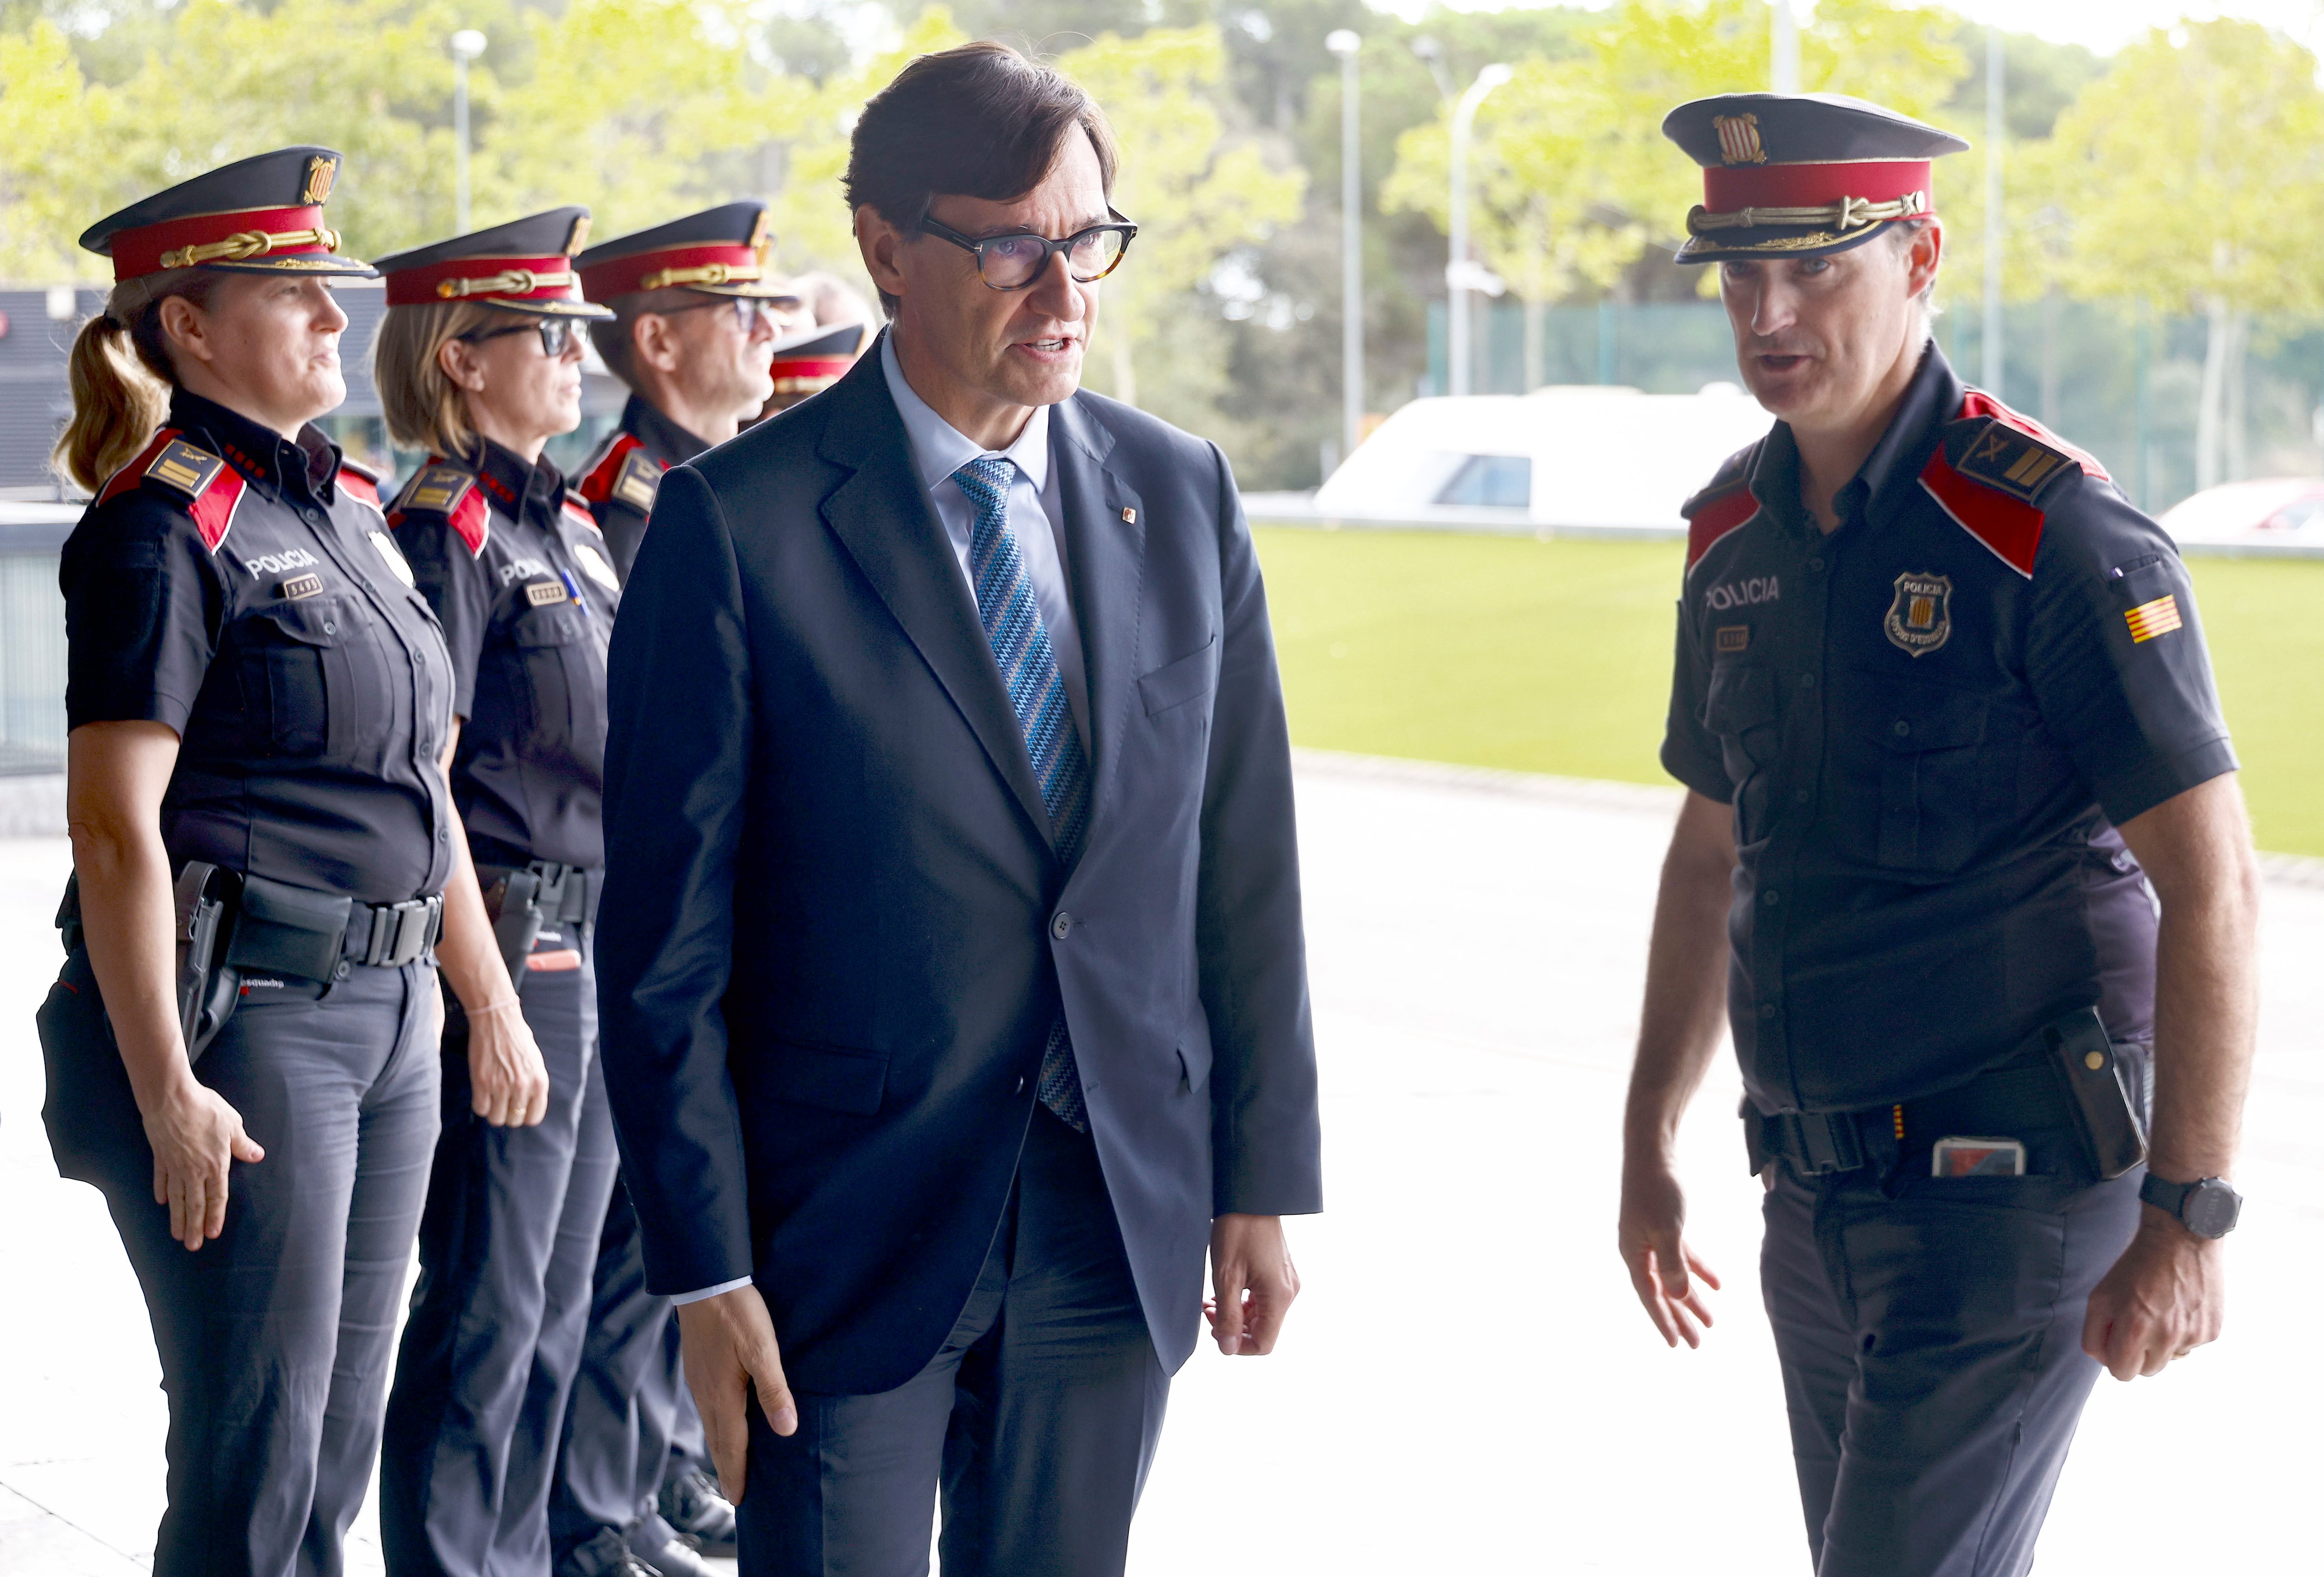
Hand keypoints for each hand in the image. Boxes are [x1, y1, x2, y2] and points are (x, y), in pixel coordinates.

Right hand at [142, 1073, 264, 1250]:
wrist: (170, 1098)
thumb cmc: (205, 1108)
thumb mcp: (232, 1124)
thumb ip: (243, 1144)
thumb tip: (257, 1155)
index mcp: (215, 1164)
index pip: (218, 1197)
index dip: (216, 1217)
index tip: (213, 1234)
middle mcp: (193, 1170)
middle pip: (195, 1204)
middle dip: (195, 1227)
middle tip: (192, 1246)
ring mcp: (174, 1165)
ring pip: (177, 1198)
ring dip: (177, 1218)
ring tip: (177, 1235)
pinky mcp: (160, 1157)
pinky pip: (161, 1179)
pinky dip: (161, 1192)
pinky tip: (161, 1203)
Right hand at [465, 997, 548, 1126]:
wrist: (497, 1020)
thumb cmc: (517, 1037)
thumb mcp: (535, 1062)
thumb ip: (532, 1083)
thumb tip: (526, 1103)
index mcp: (539, 1082)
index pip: (534, 1117)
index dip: (524, 1116)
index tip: (517, 1109)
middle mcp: (523, 1087)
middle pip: (514, 1120)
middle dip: (507, 1113)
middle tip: (502, 1101)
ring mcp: (502, 1086)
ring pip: (496, 1118)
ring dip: (492, 1111)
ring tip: (491, 1098)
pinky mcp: (482, 1083)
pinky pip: (480, 1108)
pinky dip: (480, 1104)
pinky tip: (482, 1093)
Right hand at [675, 1284, 796, 1502]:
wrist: (704, 1279)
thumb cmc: (737, 1312)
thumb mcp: (762, 1349)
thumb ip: (774, 1390)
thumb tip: (786, 1429)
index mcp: (723, 1395)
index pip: (732, 1445)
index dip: (737, 1473)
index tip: (738, 1500)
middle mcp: (706, 1394)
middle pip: (717, 1441)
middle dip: (726, 1468)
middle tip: (734, 1493)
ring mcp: (698, 1380)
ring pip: (710, 1425)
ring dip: (720, 1448)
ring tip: (730, 1464)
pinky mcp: (697, 1367)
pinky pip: (706, 1407)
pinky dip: (715, 1426)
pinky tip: (722, 1422)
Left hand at [1207, 1213, 1298, 1354]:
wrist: (1250, 1196)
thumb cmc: (1237, 1230)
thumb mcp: (1226, 1276)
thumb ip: (1227, 1316)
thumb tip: (1227, 1349)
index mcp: (1279, 1296)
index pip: (1264, 1343)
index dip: (1237, 1346)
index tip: (1215, 1329)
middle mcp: (1289, 1292)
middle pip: (1262, 1330)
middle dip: (1233, 1327)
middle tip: (1208, 1311)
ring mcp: (1286, 1282)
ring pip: (1262, 1315)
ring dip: (1236, 1314)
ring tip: (1211, 1302)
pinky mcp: (1280, 1274)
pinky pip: (1263, 1300)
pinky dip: (1243, 1302)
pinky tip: (1225, 1292)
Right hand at [1619, 1153, 1721, 1347]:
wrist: (1652, 1153)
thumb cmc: (1657, 1190)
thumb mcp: (1667, 1230)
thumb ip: (1672, 1264)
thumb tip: (1677, 1296)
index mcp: (1634, 1254)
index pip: (1650, 1296)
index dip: (1664, 1321)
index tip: (1677, 1345)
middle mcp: (1640, 1250)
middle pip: (1662, 1291)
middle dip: (1680, 1317)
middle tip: (1697, 1343)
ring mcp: (1651, 1238)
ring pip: (1674, 1276)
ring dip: (1692, 1298)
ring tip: (1711, 1321)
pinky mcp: (1664, 1226)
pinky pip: (1682, 1256)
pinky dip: (1698, 1270)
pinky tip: (1718, 1284)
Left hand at [2083, 1205, 2226, 1379]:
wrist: (2181, 1238)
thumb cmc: (2135, 1266)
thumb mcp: (2100, 1296)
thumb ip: (2094, 1334)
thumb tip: (2104, 1359)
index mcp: (2134, 1329)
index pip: (2121, 1373)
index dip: (2115, 1358)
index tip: (2116, 1341)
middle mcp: (2167, 1338)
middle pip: (2147, 1371)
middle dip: (2138, 1354)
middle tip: (2137, 1325)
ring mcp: (2193, 1336)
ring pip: (2170, 1359)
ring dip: (2161, 1345)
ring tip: (2159, 1313)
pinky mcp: (2212, 1331)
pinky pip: (2191, 1345)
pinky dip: (2183, 1333)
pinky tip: (2179, 1307)